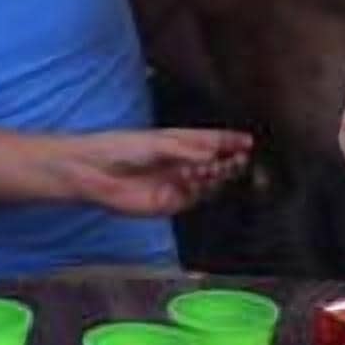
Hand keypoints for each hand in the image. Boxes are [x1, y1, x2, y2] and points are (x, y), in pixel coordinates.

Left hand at [57, 128, 252, 216]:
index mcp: (177, 143)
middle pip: (214, 164)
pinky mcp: (169, 203)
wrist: (96, 172)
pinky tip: (195, 176)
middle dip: (229, 160)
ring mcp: (176, 184)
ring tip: (218, 165)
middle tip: (239, 158)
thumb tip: (214, 151)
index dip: (229, 141)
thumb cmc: (122, 148)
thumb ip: (187, 148)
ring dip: (216, 173)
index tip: (248, 141)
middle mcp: (180, 164)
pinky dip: (199, 187)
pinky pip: (193, 197)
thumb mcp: (158, 142)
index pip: (210, 141)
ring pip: (207, 182)